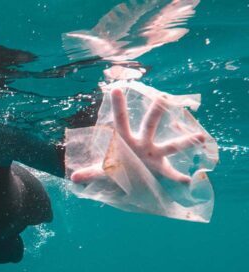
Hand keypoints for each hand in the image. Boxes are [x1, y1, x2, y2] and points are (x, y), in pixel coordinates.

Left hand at [70, 88, 205, 183]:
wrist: (131, 179)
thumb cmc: (117, 167)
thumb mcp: (103, 171)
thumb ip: (90, 173)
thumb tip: (73, 178)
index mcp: (125, 140)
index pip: (120, 120)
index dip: (118, 106)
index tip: (115, 89)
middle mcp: (142, 143)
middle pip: (150, 124)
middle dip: (156, 112)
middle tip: (164, 98)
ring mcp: (154, 154)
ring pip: (171, 145)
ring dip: (185, 142)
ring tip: (200, 137)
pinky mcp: (161, 169)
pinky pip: (171, 173)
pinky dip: (178, 178)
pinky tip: (187, 180)